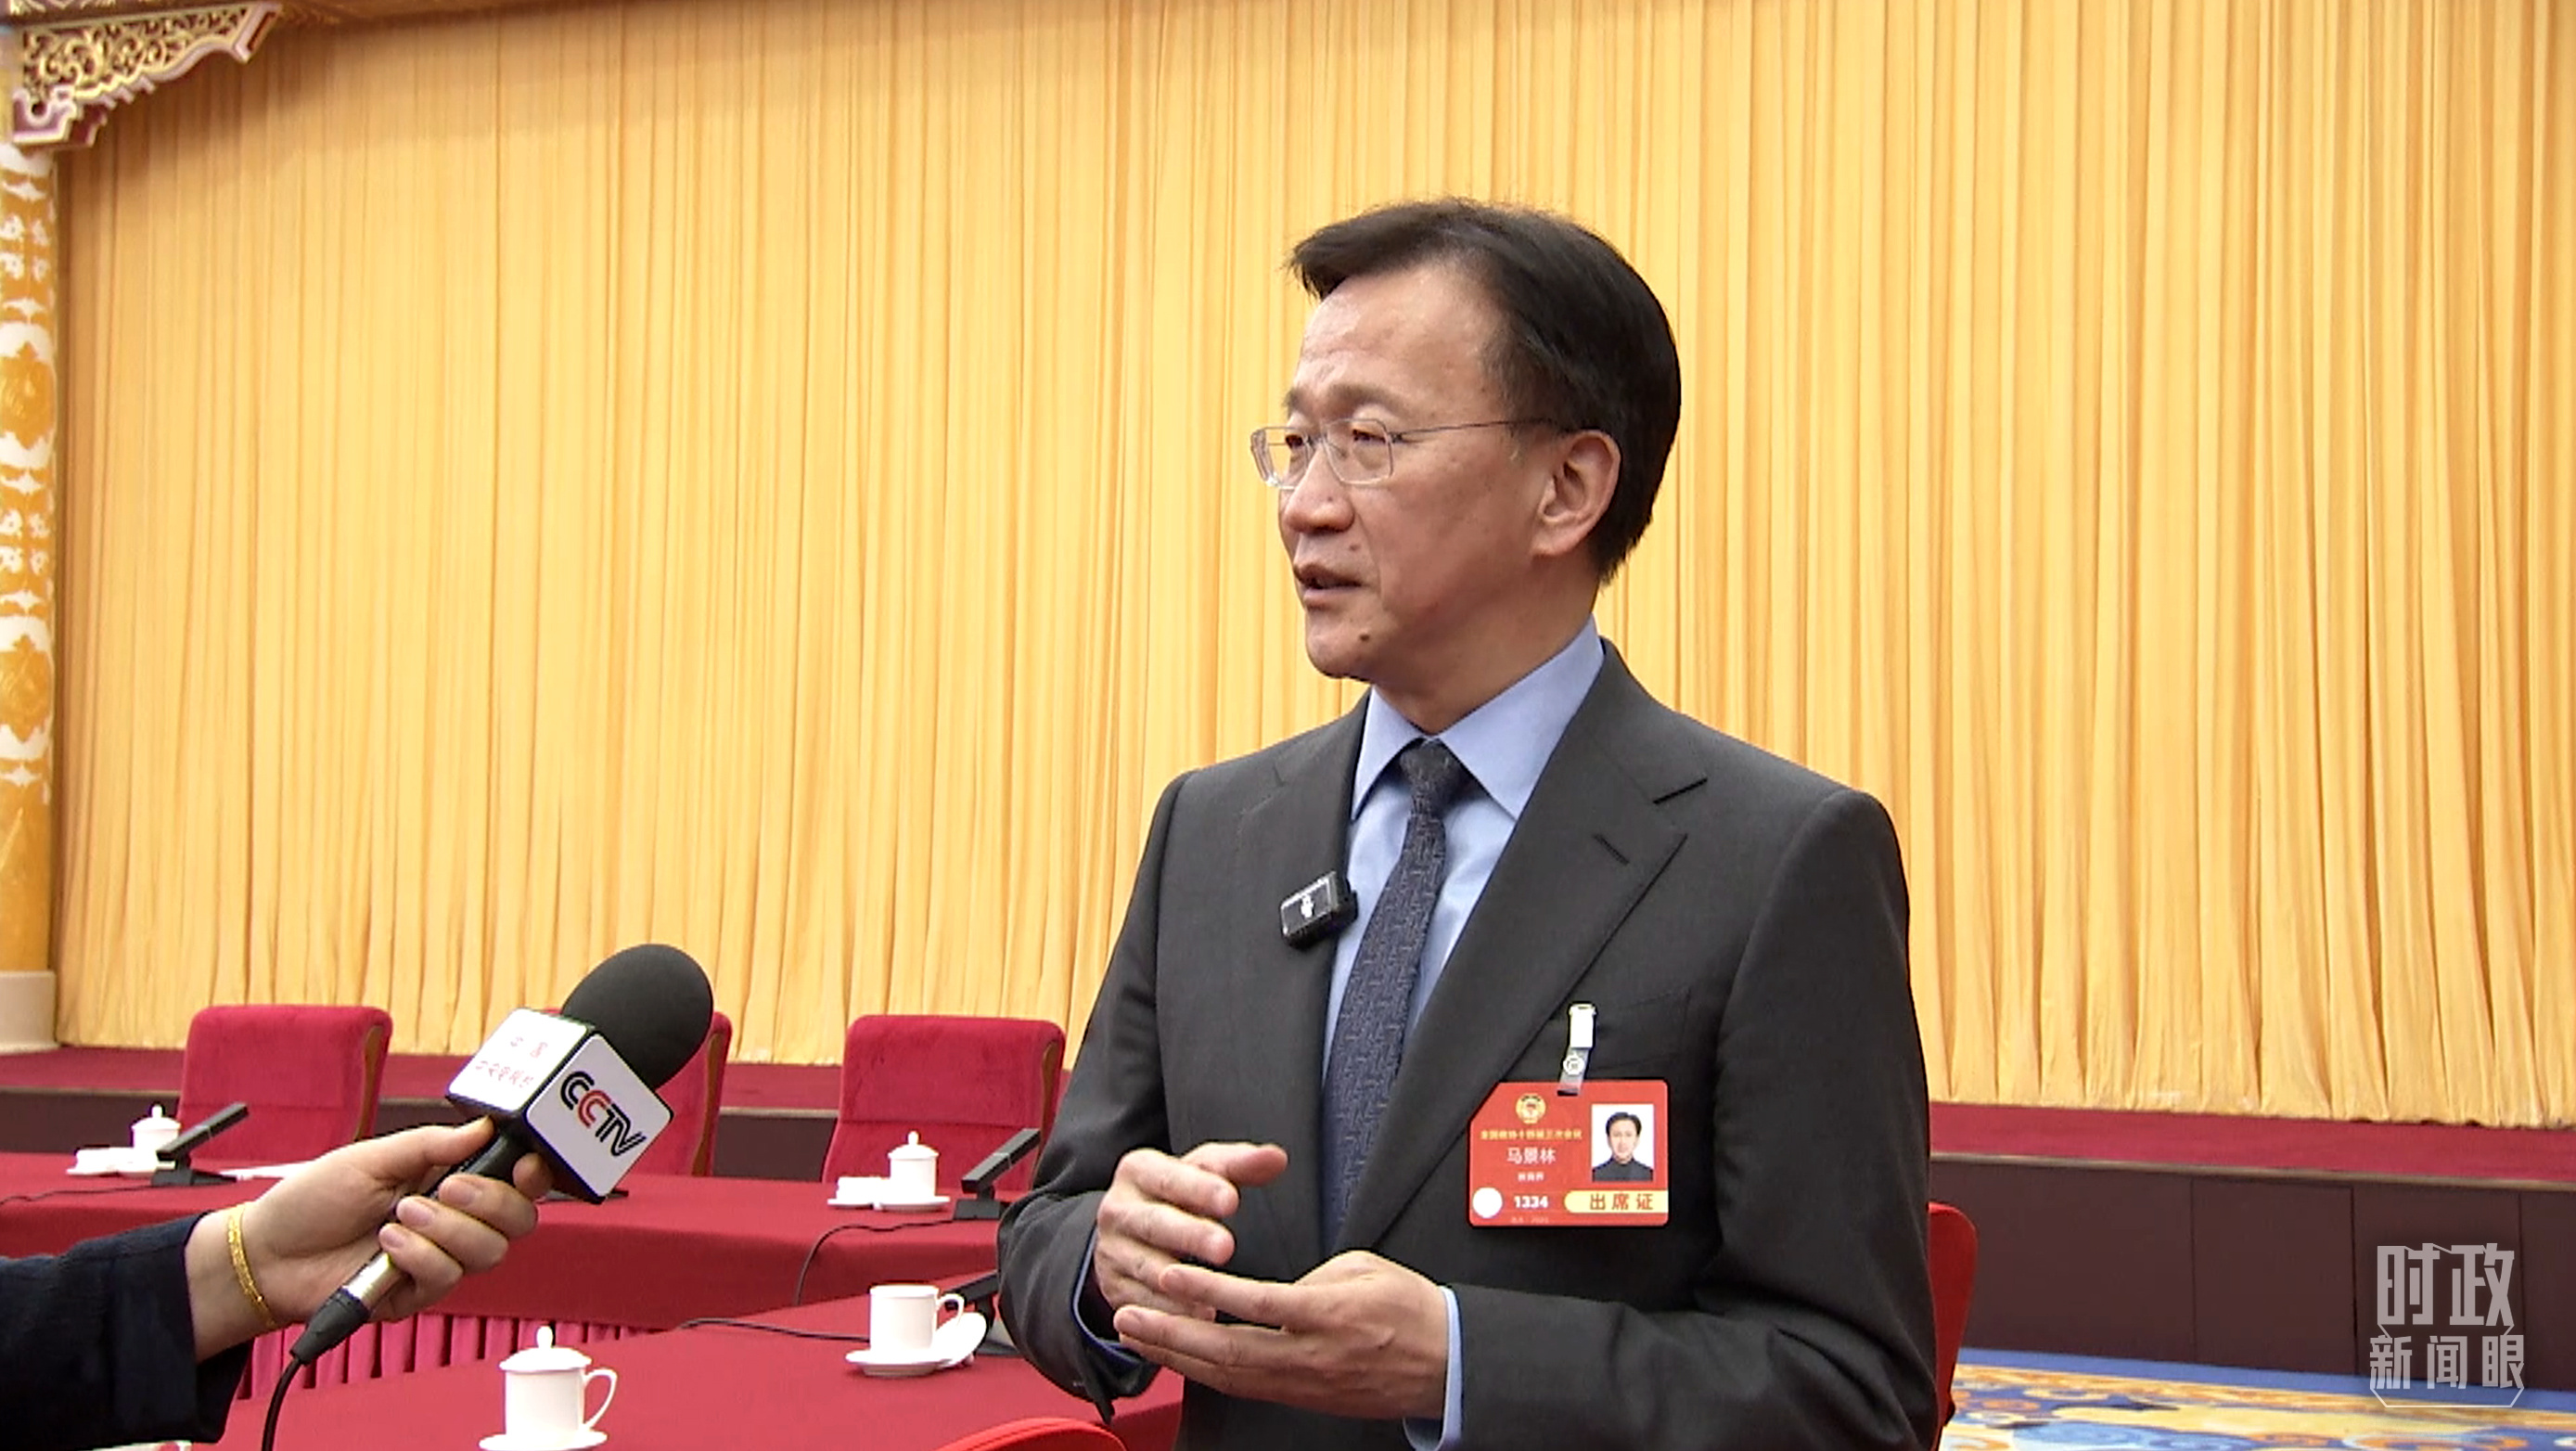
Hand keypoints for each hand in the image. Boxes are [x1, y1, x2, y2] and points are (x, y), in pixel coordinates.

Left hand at [186, 1118, 552, 1356]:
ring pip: (488, 1252)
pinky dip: (418, 1257)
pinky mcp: (417, 1294)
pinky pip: (446, 1279)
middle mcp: (454, 1222)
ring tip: (399, 1217)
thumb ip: (431, 1145)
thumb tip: (484, 1127)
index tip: (525, 1166)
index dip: (533, 1175)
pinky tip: (385, 1246)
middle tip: (448, 1189)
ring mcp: (438, 1259)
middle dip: (491, 1202)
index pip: (515, 1181)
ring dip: (447, 1230)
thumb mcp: (371, 1158)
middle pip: (518, 1220)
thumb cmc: (313, 1200)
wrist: (268, 1254)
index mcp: (449, 1181)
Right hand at [1090, 1141, 1286, 1318]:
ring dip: (1180, 1284)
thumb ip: (1238, 1166)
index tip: (1232, 1200)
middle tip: (1226, 1247)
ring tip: (1215, 1296)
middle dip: (1190, 1236)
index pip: (1169, 1177)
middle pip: (1154, 1222)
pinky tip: (1197, 1320)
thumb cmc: (1176, 1196)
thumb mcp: (1201, 1173)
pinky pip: (1141, 1303)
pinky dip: (1169, 1314)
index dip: (1200, 1189)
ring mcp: (1112, 1252)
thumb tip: (1277, 1158)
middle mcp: (1118, 1210)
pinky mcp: (1114, 1287)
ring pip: (1146, 1267)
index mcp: (1138, 1171)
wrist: (1127, 1232)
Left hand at [1111, 1250, 1448, 1420]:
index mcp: (1328, 1316)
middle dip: (1171, 1332)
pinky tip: (1177, 1357)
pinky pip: (1244, 1386)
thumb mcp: (1365, 1269)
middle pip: (1228, 1349)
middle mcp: (1310, 1356)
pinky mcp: (1301, 1397)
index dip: (1208, 1291)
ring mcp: (1303, 1383)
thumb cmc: (1409, 1309)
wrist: (1443, 1364)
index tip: (1170, 1273)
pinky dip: (1204, 1372)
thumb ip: (1313, 1274)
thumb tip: (1274, 1288)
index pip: (1257, 1304)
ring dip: (1176, 1355)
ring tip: (1136, 1333)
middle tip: (1128, 1314)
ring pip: (1229, 1374)